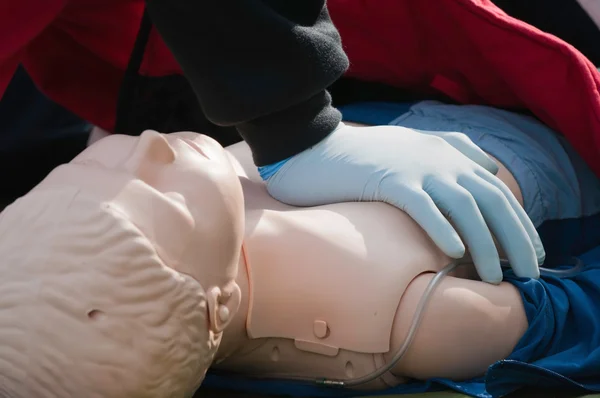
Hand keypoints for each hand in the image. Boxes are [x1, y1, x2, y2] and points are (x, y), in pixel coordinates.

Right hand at [264, 123, 544, 283]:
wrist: (319, 146)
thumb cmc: (366, 156)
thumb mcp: (416, 146)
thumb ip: (456, 150)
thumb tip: (489, 168)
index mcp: (448, 152)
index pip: (497, 190)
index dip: (520, 223)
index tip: (532, 253)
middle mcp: (440, 158)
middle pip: (492, 199)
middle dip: (516, 238)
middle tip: (529, 273)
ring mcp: (415, 168)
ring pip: (464, 207)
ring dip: (484, 244)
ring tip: (494, 276)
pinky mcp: (389, 179)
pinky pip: (423, 206)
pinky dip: (442, 228)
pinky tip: (454, 253)